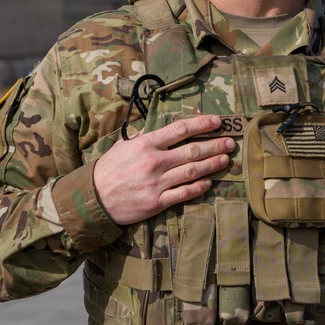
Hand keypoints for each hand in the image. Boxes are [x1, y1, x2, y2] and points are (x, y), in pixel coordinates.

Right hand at [93, 115, 235, 225]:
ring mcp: (157, 183)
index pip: (181, 129)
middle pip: (193, 150)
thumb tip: (160, 127)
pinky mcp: (157, 202)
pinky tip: (209, 182)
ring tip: (226, 159)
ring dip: (212, 165)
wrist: (92, 199)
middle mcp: (154, 161)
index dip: (202, 124)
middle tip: (231, 142)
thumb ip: (144, 136)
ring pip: (192, 171)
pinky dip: (199, 187)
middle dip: (215, 145)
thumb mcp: (124, 146)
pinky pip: (184, 194)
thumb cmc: (109, 169)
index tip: (218, 121)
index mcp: (146, 143)